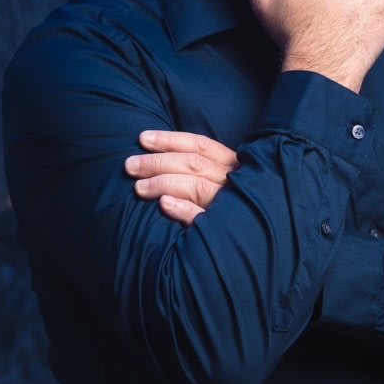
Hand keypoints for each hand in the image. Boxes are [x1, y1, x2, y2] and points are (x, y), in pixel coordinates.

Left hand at [125, 129, 239, 225]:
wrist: (253, 244)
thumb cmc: (233, 207)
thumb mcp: (225, 181)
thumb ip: (201, 169)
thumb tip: (160, 155)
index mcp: (235, 166)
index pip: (201, 146)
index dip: (170, 140)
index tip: (143, 138)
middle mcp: (235, 182)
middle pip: (194, 164)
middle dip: (158, 162)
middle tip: (130, 165)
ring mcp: (234, 206)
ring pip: (197, 186)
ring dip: (165, 183)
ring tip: (140, 187)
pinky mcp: (228, 231)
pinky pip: (204, 218)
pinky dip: (185, 209)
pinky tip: (165, 205)